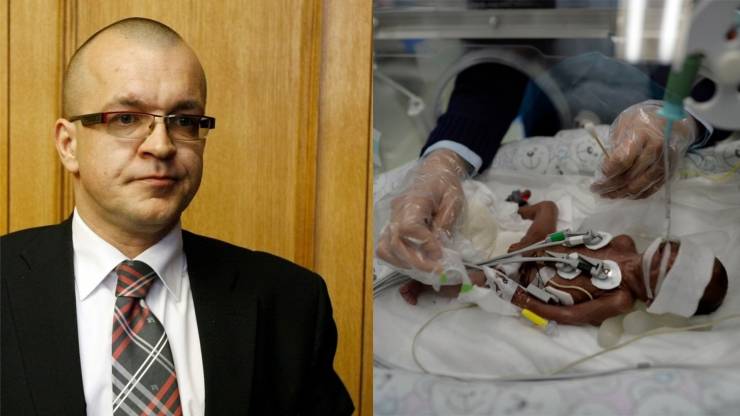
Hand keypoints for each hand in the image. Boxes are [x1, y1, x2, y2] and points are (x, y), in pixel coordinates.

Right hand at [376, 149, 467, 273]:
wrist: (434, 171)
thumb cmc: (445, 184)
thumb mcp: (454, 199)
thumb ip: (445, 222)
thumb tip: (437, 247)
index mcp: (413, 201)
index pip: (409, 228)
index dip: (423, 244)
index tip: (440, 253)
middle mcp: (397, 210)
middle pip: (394, 242)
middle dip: (414, 261)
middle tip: (435, 269)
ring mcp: (392, 218)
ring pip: (384, 247)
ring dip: (402, 262)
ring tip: (423, 267)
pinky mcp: (392, 224)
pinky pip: (386, 246)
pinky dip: (398, 258)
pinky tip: (414, 261)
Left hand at [591, 101, 695, 198]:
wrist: (672, 121)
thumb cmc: (642, 122)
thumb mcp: (624, 126)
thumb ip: (615, 147)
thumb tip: (606, 169)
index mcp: (642, 135)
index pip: (623, 159)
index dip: (609, 171)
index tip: (598, 175)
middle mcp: (656, 150)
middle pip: (629, 175)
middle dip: (609, 185)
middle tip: (595, 189)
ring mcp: (664, 163)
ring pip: (639, 186)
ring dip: (620, 193)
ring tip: (606, 194)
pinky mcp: (669, 172)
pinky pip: (650, 189)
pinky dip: (635, 195)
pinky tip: (623, 194)